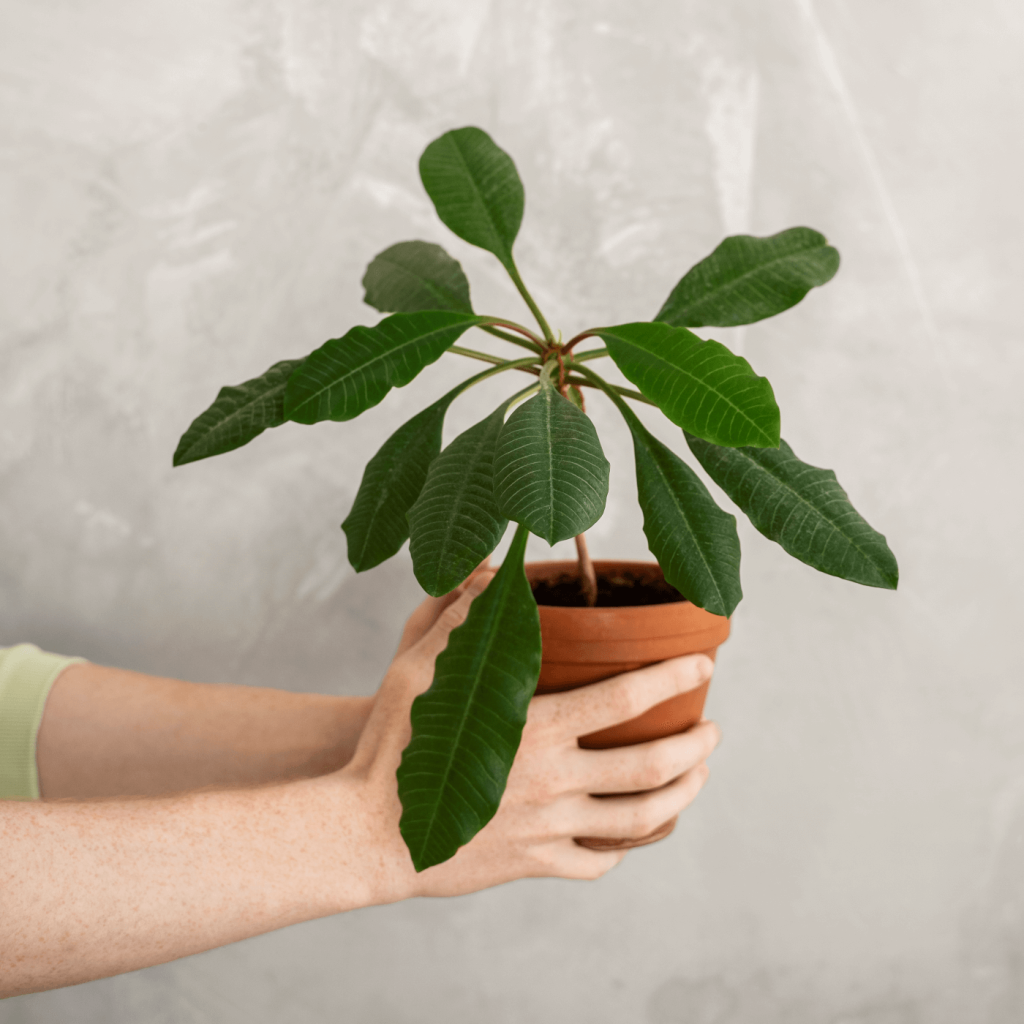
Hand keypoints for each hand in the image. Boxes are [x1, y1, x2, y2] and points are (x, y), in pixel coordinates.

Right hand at [340, 571, 719, 903]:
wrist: (364, 833)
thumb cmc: (391, 745)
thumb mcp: (418, 670)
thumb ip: (458, 619)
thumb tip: (488, 572)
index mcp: (536, 727)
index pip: (626, 698)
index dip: (674, 677)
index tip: (704, 665)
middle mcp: (553, 780)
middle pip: (650, 766)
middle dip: (695, 745)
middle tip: (714, 730)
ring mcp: (547, 827)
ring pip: (637, 820)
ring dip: (681, 796)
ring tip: (697, 776)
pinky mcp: (533, 862)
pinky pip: (595, 860)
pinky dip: (624, 847)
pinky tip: (632, 834)